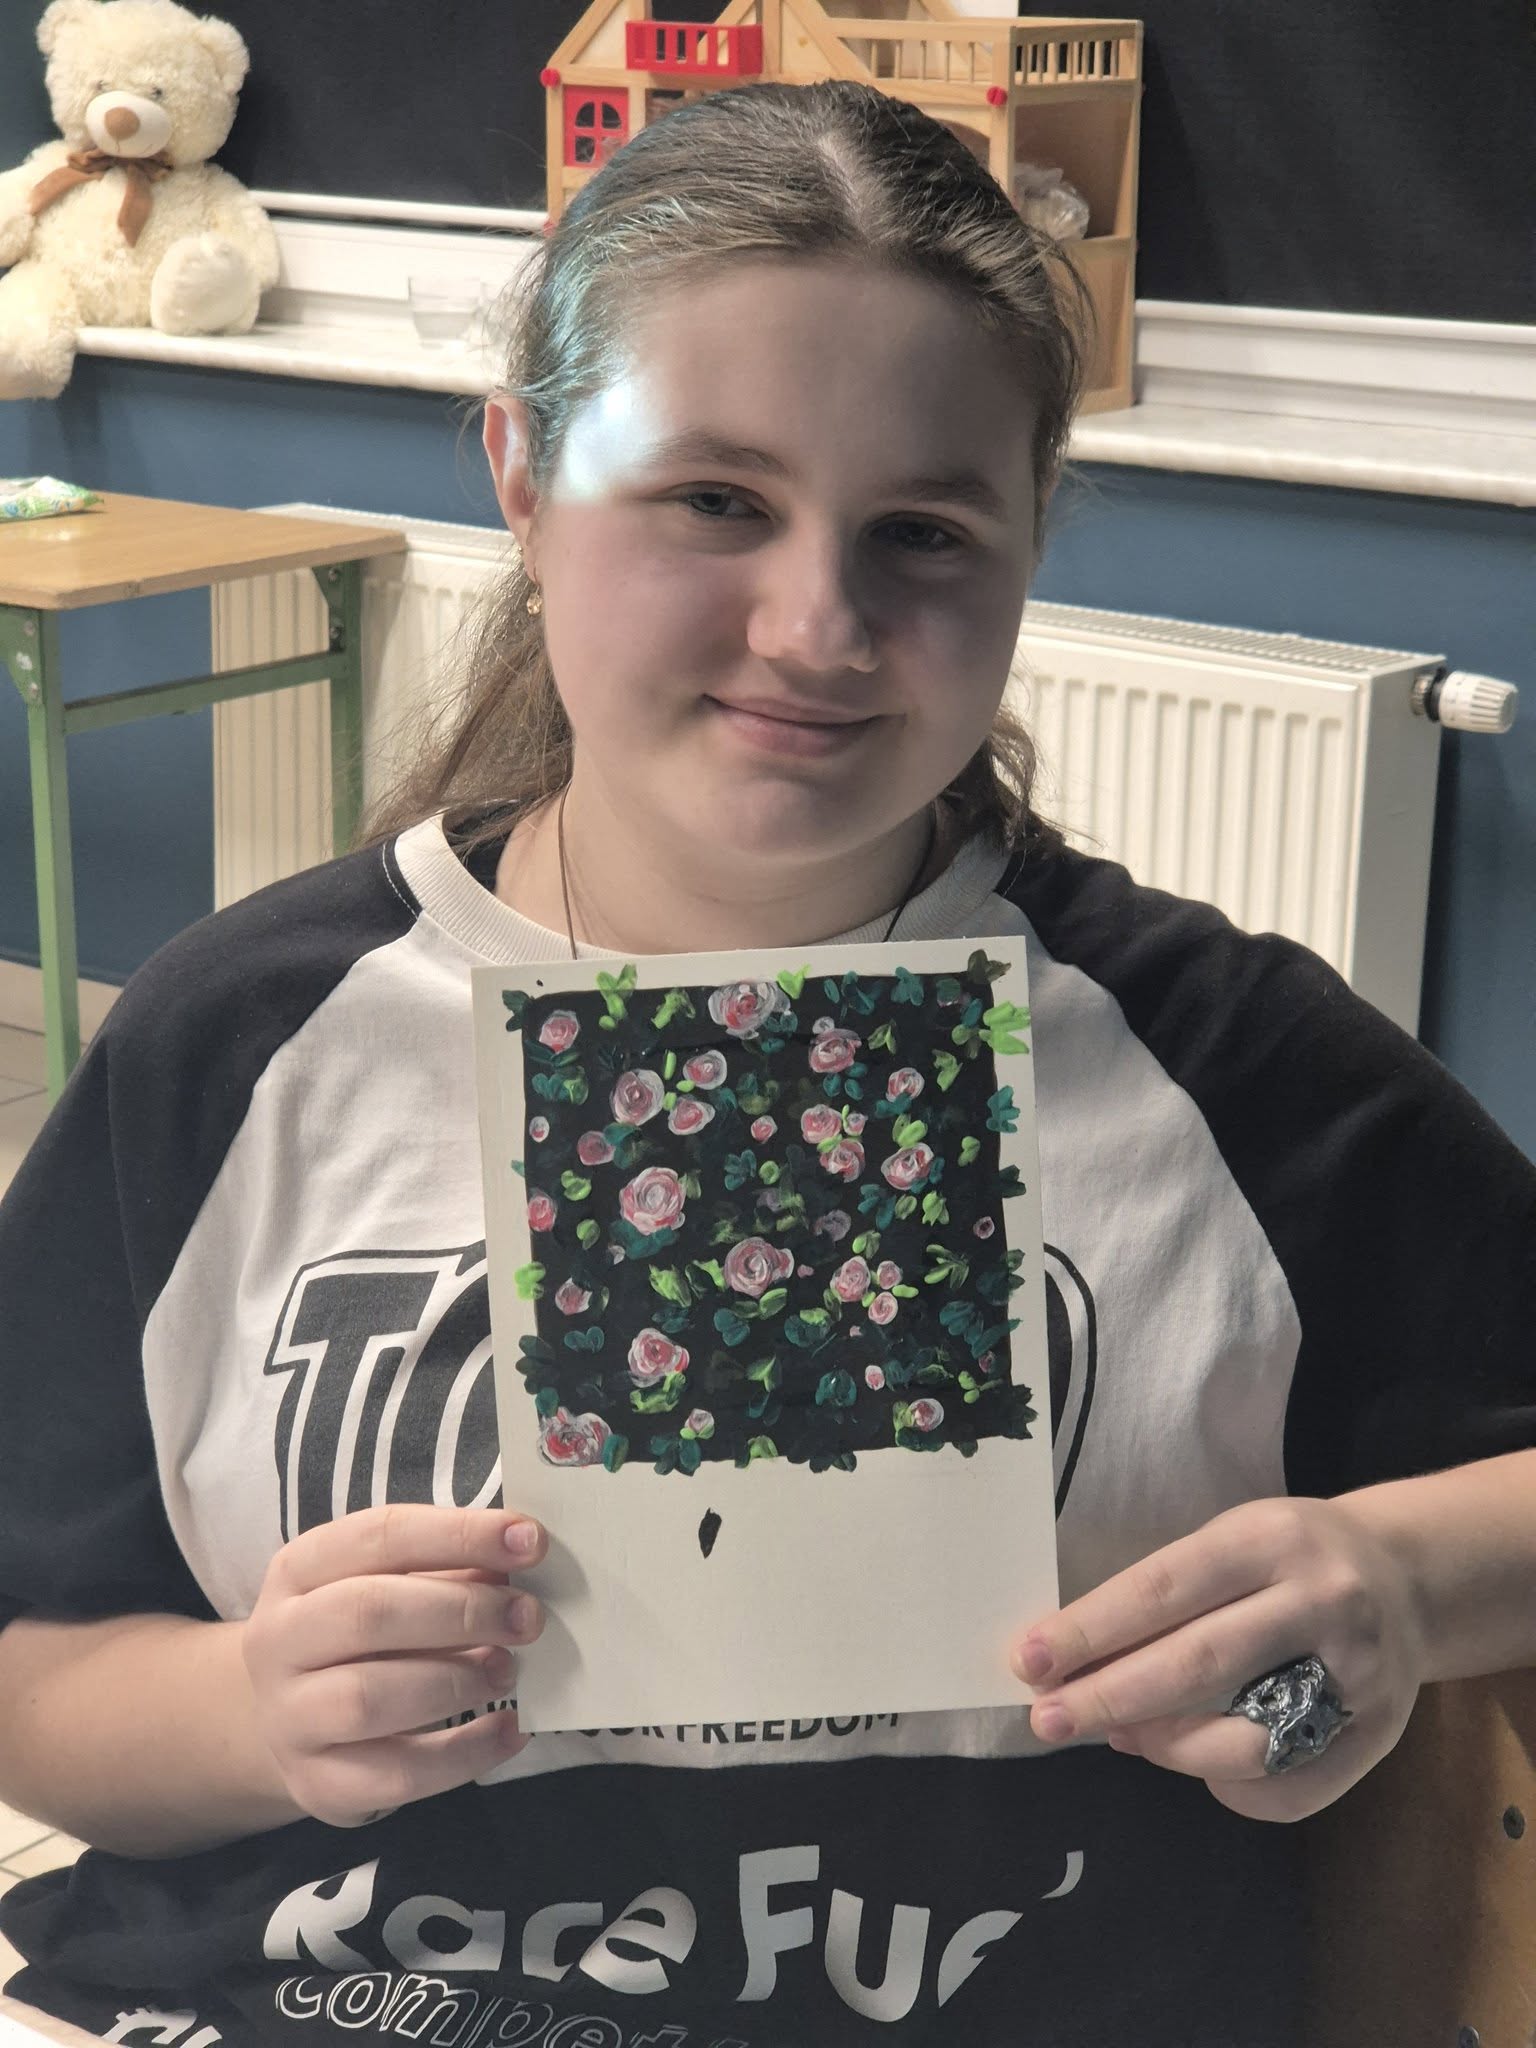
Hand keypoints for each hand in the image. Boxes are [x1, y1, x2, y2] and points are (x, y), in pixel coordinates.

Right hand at [241, 1504, 546, 1828]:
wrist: (291, 1722)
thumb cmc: (358, 1637)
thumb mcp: (388, 1586)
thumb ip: (447, 1570)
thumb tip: (519, 1559)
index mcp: (298, 1569)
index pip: (380, 1536)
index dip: (460, 1534)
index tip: (529, 1541)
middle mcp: (279, 1640)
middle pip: (368, 1613)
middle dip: (462, 1611)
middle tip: (527, 1617)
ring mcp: (290, 1718)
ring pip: (368, 1698)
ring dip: (455, 1680)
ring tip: (507, 1670)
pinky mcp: (319, 1784)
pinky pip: (397, 1775)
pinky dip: (465, 1753)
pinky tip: (509, 1730)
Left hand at [1012, 1497, 1427, 1819]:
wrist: (1409, 1578)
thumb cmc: (1289, 1556)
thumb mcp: (1233, 1541)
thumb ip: (1167, 1595)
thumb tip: (1077, 1666)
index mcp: (1269, 1539)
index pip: (1163, 1588)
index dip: (1091, 1629)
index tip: (1028, 1659)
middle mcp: (1321, 1601)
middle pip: (1198, 1664)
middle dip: (1109, 1698)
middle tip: (1046, 1719)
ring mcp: (1358, 1674)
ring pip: (1243, 1739)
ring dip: (1164, 1747)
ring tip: (1120, 1735)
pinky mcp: (1378, 1736)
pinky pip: (1289, 1789)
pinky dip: (1228, 1788)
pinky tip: (1196, 1764)